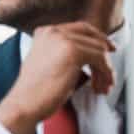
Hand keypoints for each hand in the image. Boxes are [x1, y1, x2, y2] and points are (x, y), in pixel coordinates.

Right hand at [0, 22, 115, 133]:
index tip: (107, 51)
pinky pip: (100, 58)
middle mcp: (53, 31)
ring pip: (98, 49)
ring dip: (105, 70)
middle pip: (92, 36)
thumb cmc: (35, 92)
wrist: (24, 104)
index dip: (97, 40)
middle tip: (109, 73)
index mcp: (45, 32)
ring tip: (101, 86)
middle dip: (104, 56)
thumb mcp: (50, 65)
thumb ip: (67, 55)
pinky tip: (98, 86)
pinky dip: (105, 73)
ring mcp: (62, 39)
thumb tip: (93, 58)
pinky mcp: (73, 51)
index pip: (80, 29)